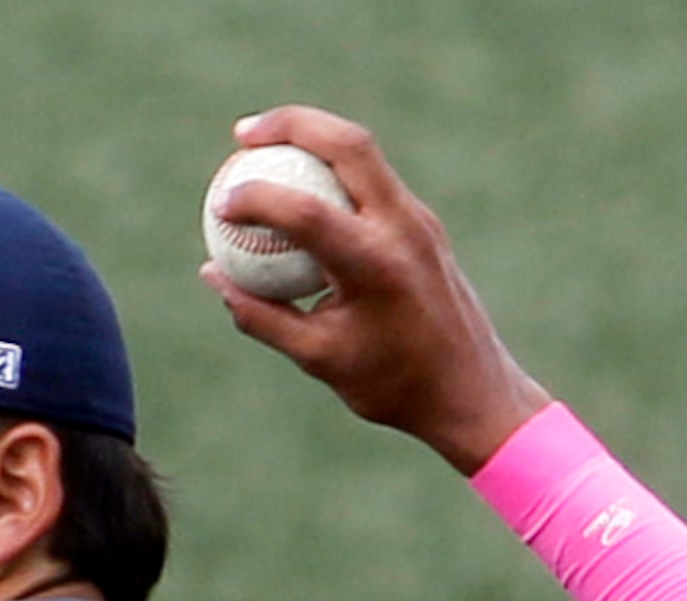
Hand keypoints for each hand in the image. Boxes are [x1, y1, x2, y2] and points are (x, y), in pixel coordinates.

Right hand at [202, 104, 551, 473]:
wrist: (472, 390)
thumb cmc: (392, 384)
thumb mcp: (317, 358)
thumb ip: (261, 315)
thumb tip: (213, 274)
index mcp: (374, 266)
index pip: (305, 211)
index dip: (255, 199)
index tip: (220, 204)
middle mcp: (402, 229)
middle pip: (346, 144)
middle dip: (289, 124)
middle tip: (243, 134)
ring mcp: (419, 220)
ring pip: (363, 152)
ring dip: (313, 137)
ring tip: (264, 145)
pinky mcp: (424, 223)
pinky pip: (372, 179)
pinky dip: (332, 171)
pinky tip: (302, 186)